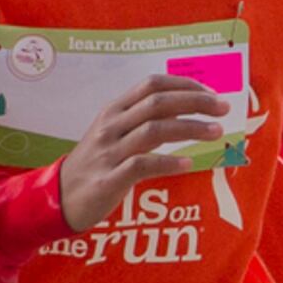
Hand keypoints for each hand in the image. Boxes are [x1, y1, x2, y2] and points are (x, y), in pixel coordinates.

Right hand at [57, 75, 227, 230]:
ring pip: (154, 130)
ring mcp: (109, 152)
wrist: (59, 197)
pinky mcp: (109, 179)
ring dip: (189, 128)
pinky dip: (168, 162)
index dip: (185, 84)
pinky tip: (188, 163)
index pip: (152, 84)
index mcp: (114, 110)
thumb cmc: (95, 164)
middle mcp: (111, 126)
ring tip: (216, 131)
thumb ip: (144, 122)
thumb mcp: (115, 135)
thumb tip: (185, 112)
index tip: (212, 93)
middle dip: (195, 102)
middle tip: (223, 107)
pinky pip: (142, 165)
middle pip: (158, 103)